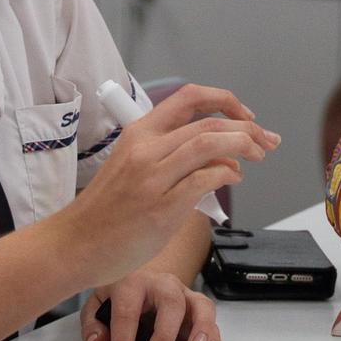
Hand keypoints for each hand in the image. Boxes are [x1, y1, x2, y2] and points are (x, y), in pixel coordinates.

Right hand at [61, 83, 280, 287]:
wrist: (75, 244)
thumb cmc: (107, 209)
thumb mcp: (134, 165)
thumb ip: (173, 153)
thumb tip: (222, 154)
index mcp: (140, 132)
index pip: (190, 97)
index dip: (225, 99)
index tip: (246, 114)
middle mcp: (146, 148)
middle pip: (209, 121)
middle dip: (247, 128)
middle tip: (266, 141)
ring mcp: (153, 177)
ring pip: (210, 143)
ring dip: (243, 146)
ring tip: (257, 156)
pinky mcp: (161, 208)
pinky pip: (205, 179)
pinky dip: (227, 174)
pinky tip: (232, 178)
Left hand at [81, 271, 219, 340]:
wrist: (141, 270)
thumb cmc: (118, 292)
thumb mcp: (97, 303)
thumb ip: (92, 324)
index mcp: (132, 281)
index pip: (127, 312)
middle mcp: (161, 283)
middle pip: (170, 303)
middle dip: (163, 335)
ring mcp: (182, 292)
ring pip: (199, 304)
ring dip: (201, 328)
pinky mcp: (194, 302)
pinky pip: (208, 314)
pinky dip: (213, 332)